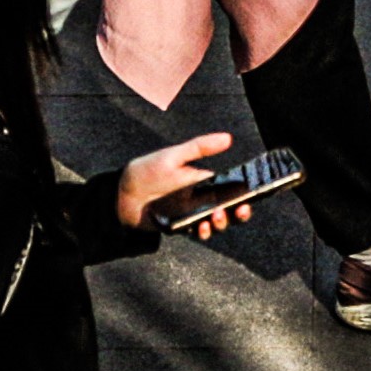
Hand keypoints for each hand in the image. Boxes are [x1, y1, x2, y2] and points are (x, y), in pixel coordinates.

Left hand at [114, 131, 244, 237]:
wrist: (120, 192)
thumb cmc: (147, 170)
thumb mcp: (174, 156)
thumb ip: (200, 147)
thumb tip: (228, 138)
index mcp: (205, 183)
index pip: (232, 192)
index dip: (245, 196)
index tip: (250, 196)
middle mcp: (202, 200)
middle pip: (230, 212)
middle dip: (239, 214)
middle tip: (239, 209)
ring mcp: (191, 215)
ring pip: (216, 225)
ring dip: (221, 223)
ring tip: (215, 216)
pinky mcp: (180, 227)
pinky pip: (196, 232)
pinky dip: (203, 231)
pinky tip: (201, 226)